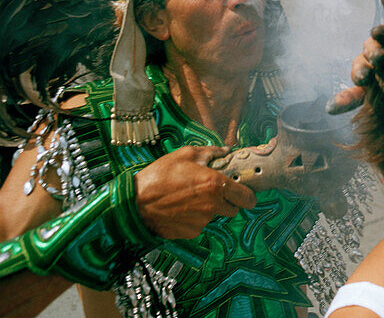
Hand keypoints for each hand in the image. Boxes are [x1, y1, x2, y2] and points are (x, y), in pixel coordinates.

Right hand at [135, 146, 255, 239]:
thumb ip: (209, 152)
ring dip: (209, 209)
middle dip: (228, 201)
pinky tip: (181, 209)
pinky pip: (199, 225)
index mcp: (215, 185)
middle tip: (213, 192)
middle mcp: (212, 206)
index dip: (249, 195)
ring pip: (215, 216)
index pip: (247, 197)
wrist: (135, 204)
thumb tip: (225, 150)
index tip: (246, 193)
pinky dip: (195, 218)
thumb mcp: (185, 155)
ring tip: (190, 198)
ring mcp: (201, 222)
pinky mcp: (190, 233)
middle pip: (233, 209)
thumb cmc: (159, 176)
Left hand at [327, 0, 383, 113]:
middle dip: (372, 54)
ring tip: (379, 32)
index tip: (363, 78)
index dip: (360, 72)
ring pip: (381, 35)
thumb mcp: (373, 97)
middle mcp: (375, 52)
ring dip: (380, 33)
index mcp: (366, 69)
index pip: (359, 71)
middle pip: (369, 50)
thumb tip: (328, 109)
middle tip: (379, 59)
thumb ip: (352, 99)